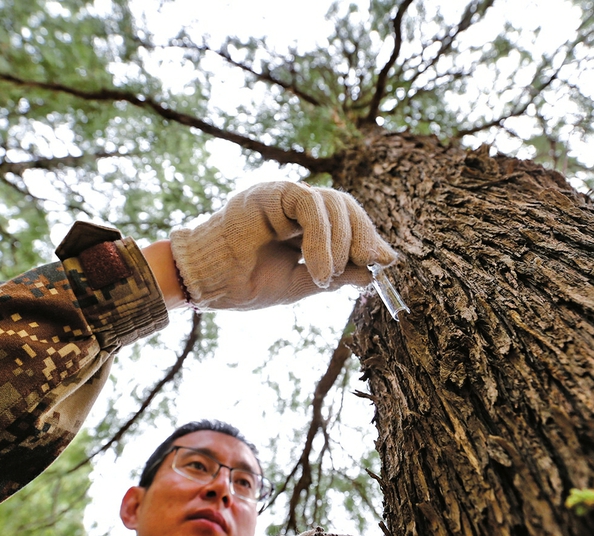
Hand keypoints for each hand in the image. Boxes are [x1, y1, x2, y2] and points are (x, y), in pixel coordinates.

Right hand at [169, 182, 396, 309]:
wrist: (208, 283)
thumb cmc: (246, 283)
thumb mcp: (302, 283)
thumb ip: (336, 275)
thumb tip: (373, 271)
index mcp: (305, 225)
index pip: (347, 220)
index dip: (368, 237)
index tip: (385, 262)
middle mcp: (297, 206)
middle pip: (345, 205)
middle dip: (363, 236)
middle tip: (369, 264)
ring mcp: (284, 196)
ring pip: (332, 202)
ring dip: (339, 243)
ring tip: (325, 278)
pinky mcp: (271, 192)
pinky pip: (309, 203)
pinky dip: (320, 236)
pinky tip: (317, 269)